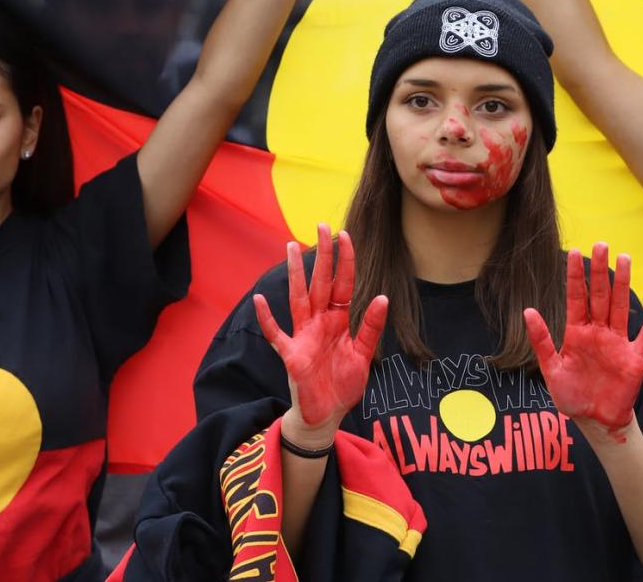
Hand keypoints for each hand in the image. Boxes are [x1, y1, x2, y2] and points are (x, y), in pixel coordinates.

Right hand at [254, 224, 387, 445]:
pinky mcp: (290, 355)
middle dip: (322, 256)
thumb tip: (382, 297)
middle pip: (320, 283)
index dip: (345, 261)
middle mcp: (319, 323)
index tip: (346, 235)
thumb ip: (371, 327)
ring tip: (292, 247)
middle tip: (321, 226)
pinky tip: (260, 301)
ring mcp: (303, 337)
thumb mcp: (364, 355)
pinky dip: (267, 319)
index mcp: (339, 321)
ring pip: (298, 298)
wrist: (326, 416)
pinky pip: (276, 334)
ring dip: (296, 274)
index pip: (343, 285)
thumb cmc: (343, 385)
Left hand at [524, 243, 642, 443]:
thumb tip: (528, 311)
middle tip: (600, 244)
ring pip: (620, 306)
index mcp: (576, 333)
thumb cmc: (571, 396)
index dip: (575, 276)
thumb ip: (541, 340)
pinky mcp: (634, 357)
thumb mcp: (551, 369)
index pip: (576, 298)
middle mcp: (598, 332)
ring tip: (624, 258)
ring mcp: (617, 342)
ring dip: (623, 283)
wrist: (595, 421)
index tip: (573, 252)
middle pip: (600, 295)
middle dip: (599, 271)